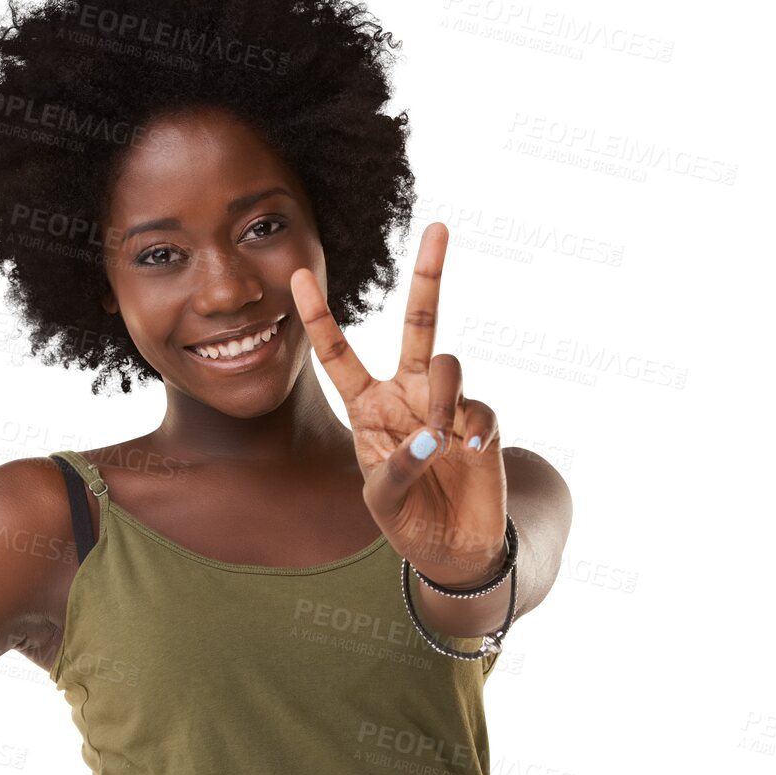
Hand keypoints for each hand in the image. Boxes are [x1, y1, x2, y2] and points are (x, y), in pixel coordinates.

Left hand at [290, 222, 506, 586]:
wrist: (453, 547)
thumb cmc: (407, 519)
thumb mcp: (382, 499)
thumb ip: (398, 467)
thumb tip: (433, 436)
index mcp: (368, 406)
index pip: (338, 355)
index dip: (319, 318)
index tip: (295, 277)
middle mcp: (407, 394)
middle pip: (417, 324)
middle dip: (428, 276)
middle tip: (437, 227)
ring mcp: (446, 404)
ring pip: (446, 365)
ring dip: (442, 394)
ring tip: (442, 438)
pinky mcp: (480, 422)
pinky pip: (478, 408)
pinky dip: (474, 428)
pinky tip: (471, 452)